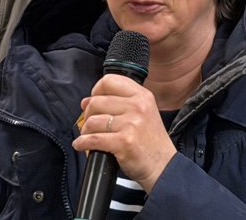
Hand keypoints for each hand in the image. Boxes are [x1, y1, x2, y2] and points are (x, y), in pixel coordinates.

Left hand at [72, 75, 176, 193]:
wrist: (163, 165)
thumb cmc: (151, 142)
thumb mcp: (143, 114)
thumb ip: (117, 104)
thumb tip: (86, 101)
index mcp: (143, 96)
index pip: (110, 80)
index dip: (96, 91)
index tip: (94, 102)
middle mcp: (138, 106)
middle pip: (97, 101)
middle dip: (88, 115)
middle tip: (91, 125)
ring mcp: (131, 123)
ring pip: (92, 121)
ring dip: (85, 131)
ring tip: (89, 137)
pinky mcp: (124, 142)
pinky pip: (92, 139)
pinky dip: (82, 143)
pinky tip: (82, 145)